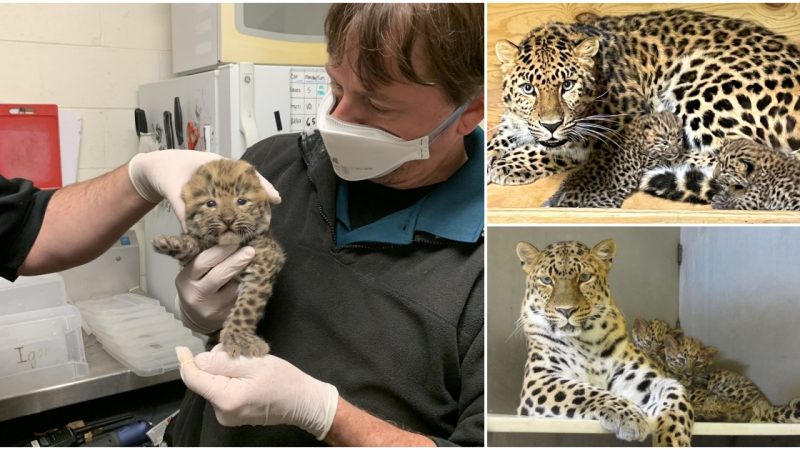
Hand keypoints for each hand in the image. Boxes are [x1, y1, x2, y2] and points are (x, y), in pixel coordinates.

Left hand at [127, 151, 280, 227]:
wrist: (153, 172)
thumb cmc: (165, 171)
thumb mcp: (173, 187)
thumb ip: (182, 207)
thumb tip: (191, 230)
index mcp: (218, 166)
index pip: (247, 174)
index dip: (263, 186)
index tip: (275, 198)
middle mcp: (222, 177)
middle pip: (248, 187)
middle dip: (260, 201)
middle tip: (269, 217)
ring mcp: (218, 188)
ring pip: (239, 198)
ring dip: (249, 210)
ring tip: (261, 224)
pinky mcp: (211, 199)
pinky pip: (227, 206)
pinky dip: (234, 215)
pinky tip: (240, 227)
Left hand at [175, 345, 338, 439]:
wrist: (304, 402)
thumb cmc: (283, 380)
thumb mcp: (254, 363)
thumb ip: (222, 362)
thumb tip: (196, 360)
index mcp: (225, 398)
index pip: (194, 379)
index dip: (186, 362)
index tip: (181, 348)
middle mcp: (221, 411)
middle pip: (205, 379)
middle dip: (216, 362)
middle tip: (241, 353)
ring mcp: (227, 415)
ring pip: (214, 383)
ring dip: (225, 369)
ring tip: (249, 364)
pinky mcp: (233, 414)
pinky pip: (223, 390)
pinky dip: (231, 378)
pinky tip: (249, 375)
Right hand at [176, 245, 254, 333]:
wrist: (196, 317)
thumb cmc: (197, 285)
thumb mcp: (192, 272)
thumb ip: (204, 255)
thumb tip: (214, 226)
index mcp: (186, 279)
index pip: (202, 262)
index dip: (220, 251)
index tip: (235, 240)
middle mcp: (197, 295)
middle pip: (218, 276)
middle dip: (236, 262)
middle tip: (250, 251)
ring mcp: (212, 308)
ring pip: (233, 288)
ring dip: (245, 274)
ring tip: (254, 262)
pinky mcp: (226, 316)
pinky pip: (240, 297)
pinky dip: (248, 286)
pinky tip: (254, 278)